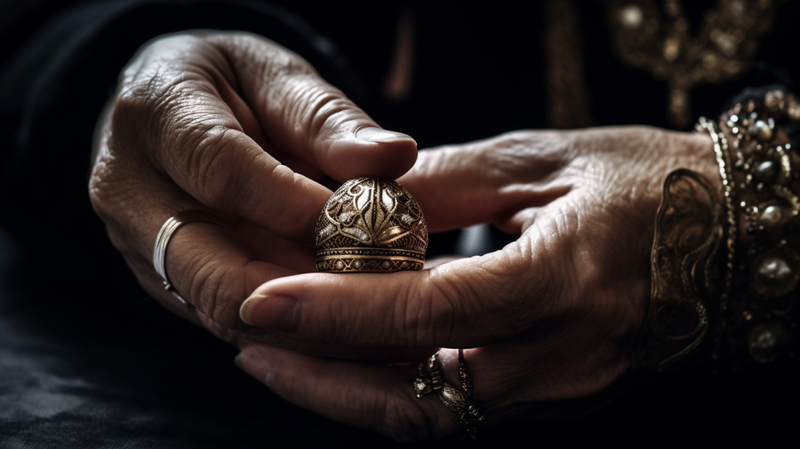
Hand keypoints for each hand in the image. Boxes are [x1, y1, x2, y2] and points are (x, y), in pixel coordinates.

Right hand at [88, 31, 416, 348]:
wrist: (170, 111)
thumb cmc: (230, 82)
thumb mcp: (278, 76)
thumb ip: (330, 120)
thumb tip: (394, 156)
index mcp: (154, 114)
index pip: (221, 171)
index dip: (295, 204)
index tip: (363, 220)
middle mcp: (129, 192)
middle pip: (214, 271)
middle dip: (307, 290)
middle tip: (379, 287)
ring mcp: (139, 249)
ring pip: (224, 311)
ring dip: (304, 321)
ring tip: (371, 308)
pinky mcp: (162, 285)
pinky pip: (227, 322)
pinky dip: (289, 327)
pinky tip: (340, 318)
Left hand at [235, 127, 718, 439]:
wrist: (732, 235)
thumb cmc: (650, 181)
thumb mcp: (545, 159)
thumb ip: (445, 184)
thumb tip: (359, 198)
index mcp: (566, 279)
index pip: (431, 313)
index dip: (338, 313)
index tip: (262, 299)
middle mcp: (564, 355)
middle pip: (420, 396)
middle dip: (322, 379)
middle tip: (251, 342)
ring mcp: (563, 388)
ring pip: (435, 417)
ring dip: (349, 393)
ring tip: (282, 355)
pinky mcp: (558, 397)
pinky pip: (461, 408)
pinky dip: (396, 389)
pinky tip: (352, 358)